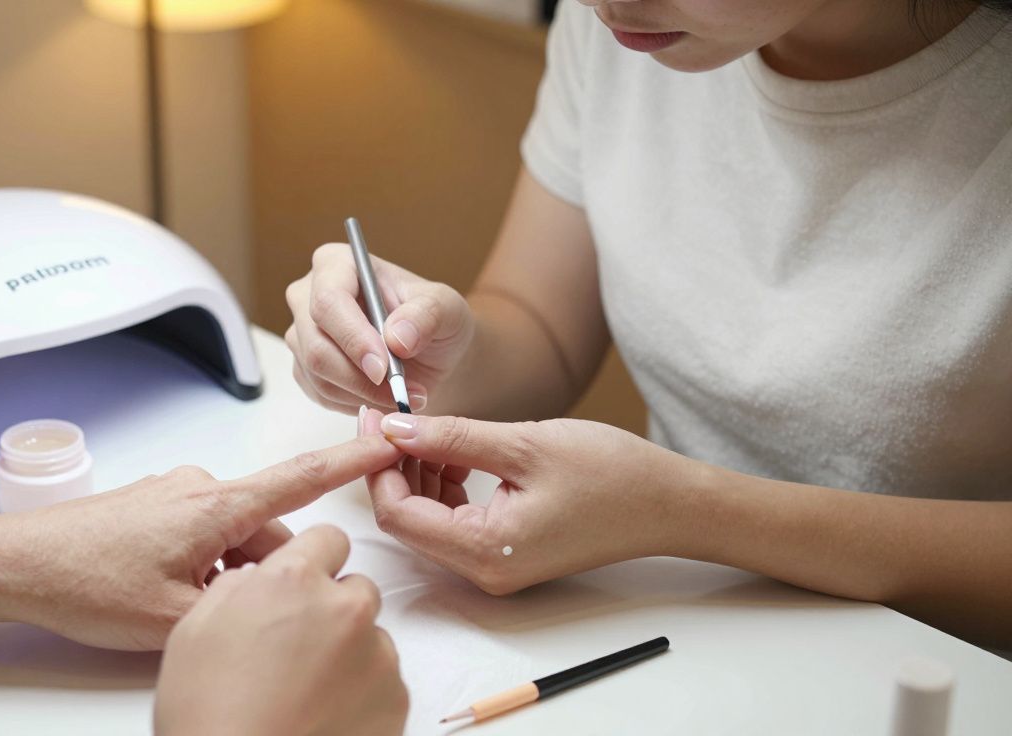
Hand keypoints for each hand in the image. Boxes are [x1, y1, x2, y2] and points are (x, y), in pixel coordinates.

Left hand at [0, 435, 399, 650]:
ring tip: (187, 613)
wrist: (16, 563)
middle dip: (267, 572)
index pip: (301, 481)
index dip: (350, 465)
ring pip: (233, 538)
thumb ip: (239, 611)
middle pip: (266, 531)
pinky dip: (204, 565)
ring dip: (230, 573)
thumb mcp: (173, 619)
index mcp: (215, 507)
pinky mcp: (153, 507)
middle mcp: (199, 489)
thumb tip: (272, 610)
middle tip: (235, 614)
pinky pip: (202, 534)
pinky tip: (170, 598)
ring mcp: (174, 495)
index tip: (385, 443)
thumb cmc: (85, 582)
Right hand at [154, 525, 407, 735]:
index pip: (328, 538)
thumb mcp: (193, 630)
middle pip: (355, 587)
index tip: (300, 587)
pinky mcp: (396, 698)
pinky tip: (324, 716)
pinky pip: (384, 680)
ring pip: (371, 636)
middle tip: (296, 650)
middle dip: (331, 609)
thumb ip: (235, 588)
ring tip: (306, 693)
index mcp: (293, 581)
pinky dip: (362, 694)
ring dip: (347, 653)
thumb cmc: (208, 714)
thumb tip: (256, 580)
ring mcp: (376, 654)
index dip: (311, 562)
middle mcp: (344, 607)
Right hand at [285, 242, 474, 414]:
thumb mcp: (447, 308)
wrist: (427, 352)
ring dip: (363, 393)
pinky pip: (320, 393)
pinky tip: (382, 395)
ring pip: (317, 374)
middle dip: (359, 376)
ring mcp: (302, 333)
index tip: (384, 367)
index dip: (353, 337)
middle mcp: (308, 295)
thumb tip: (397, 337)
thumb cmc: (432, 319)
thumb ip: (427, 315)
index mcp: (337, 264)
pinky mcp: (304, 367)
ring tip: (402, 393)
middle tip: (400, 391)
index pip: (328, 300)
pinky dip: (355, 401)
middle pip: (316, 344)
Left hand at [358, 408, 694, 593]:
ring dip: (417, 476)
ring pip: (426, 522)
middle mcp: (482, 572)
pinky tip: (457, 456)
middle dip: (394, 468)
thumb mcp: (523, 443)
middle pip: (405, 521)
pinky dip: (442, 489)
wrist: (668, 505)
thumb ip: (451, 438)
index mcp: (484, 549)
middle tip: (394, 417)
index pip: (396, 514)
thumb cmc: (610, 473)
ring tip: (432, 432)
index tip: (376, 418)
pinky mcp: (504, 558)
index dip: (377, 464)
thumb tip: (393, 428)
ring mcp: (493, 569)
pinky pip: (452, 525)